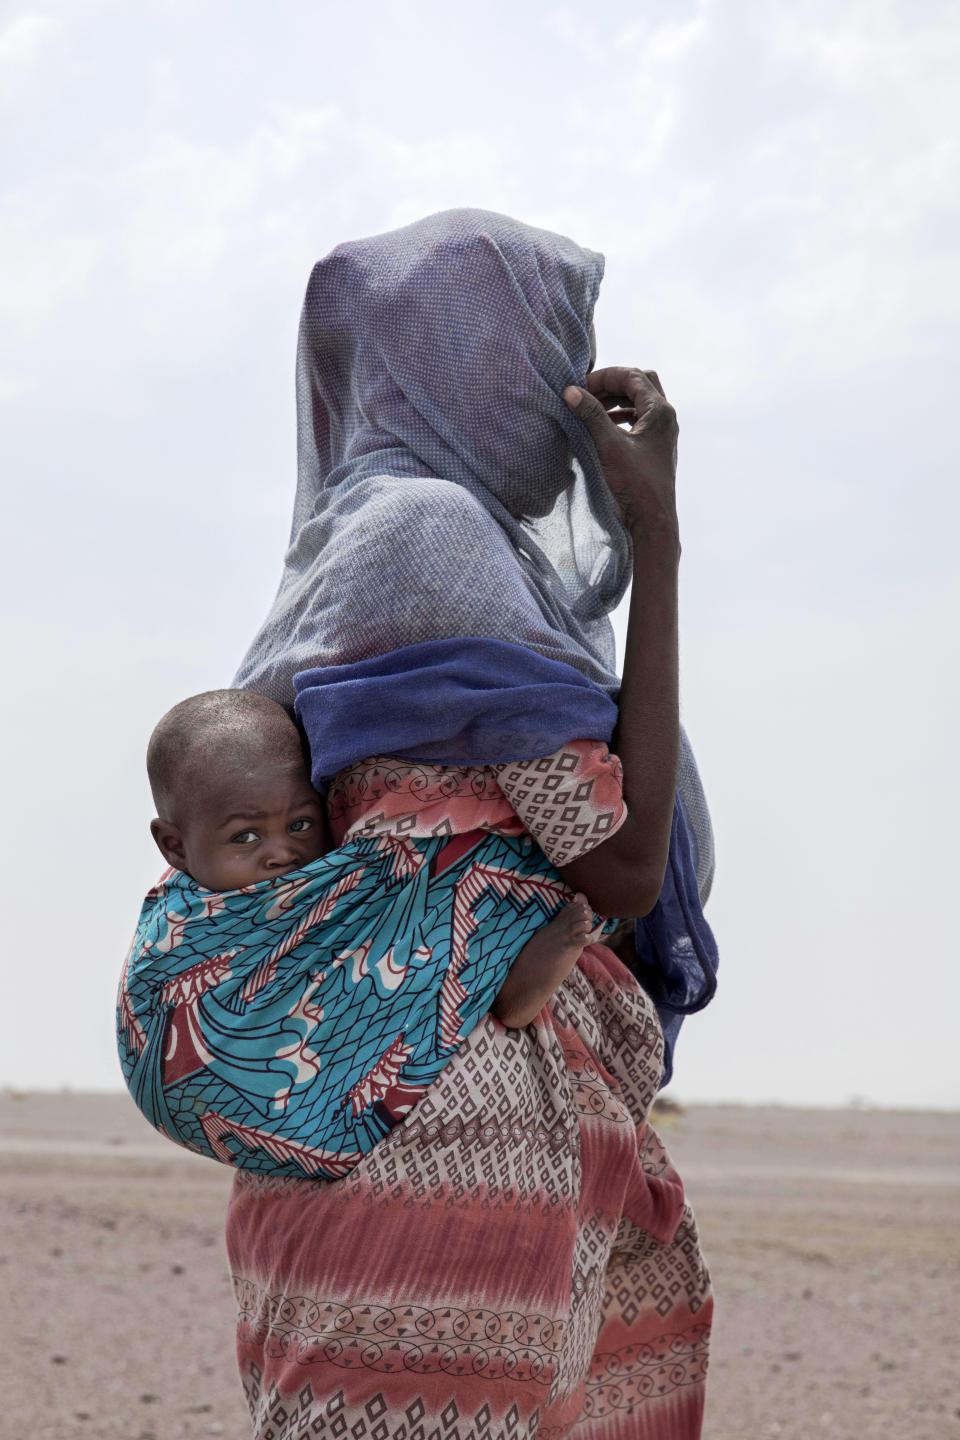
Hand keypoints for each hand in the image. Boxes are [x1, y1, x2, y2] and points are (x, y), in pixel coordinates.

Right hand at [564, 367, 678, 537]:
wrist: (652, 520)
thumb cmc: (635, 484)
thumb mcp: (608, 446)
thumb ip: (591, 415)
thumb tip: (571, 391)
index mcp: (660, 411)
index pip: (633, 377)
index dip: (606, 377)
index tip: (582, 386)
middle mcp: (665, 417)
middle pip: (640, 383)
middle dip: (613, 384)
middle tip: (588, 393)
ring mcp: (662, 432)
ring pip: (640, 401)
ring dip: (616, 400)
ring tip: (592, 408)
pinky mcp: (656, 446)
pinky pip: (639, 419)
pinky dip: (621, 416)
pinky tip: (603, 427)